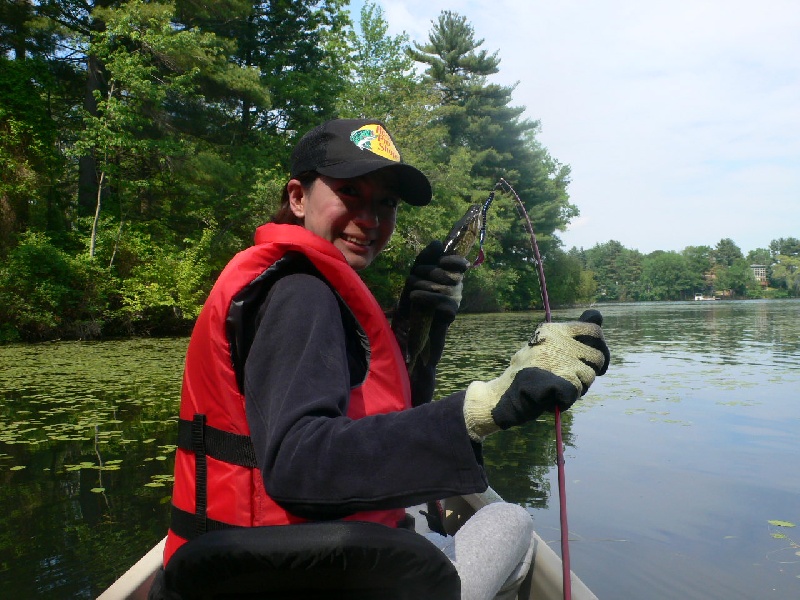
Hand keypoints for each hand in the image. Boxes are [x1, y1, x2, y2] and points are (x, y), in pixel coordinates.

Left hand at [402, 240, 469, 320]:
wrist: (410, 320)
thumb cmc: (416, 293)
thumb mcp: (417, 273)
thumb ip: (426, 257)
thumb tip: (438, 242)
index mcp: (451, 273)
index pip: (461, 264)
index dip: (453, 261)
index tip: (440, 261)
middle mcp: (457, 286)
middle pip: (445, 274)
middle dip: (426, 271)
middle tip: (412, 277)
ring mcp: (455, 300)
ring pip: (442, 287)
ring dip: (422, 285)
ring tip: (411, 289)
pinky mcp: (451, 313)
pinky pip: (442, 302)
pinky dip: (425, 297)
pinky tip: (414, 296)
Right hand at [463, 310, 609, 440]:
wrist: (500, 395)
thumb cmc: (526, 371)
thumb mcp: (546, 345)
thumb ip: (572, 333)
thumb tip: (598, 315)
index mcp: (553, 330)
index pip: (593, 330)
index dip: (600, 347)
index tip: (594, 361)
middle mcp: (557, 342)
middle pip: (597, 356)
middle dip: (591, 371)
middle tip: (574, 379)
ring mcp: (557, 362)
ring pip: (588, 377)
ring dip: (578, 387)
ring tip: (556, 388)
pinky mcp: (557, 382)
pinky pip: (576, 392)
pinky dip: (566, 400)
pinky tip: (551, 399)